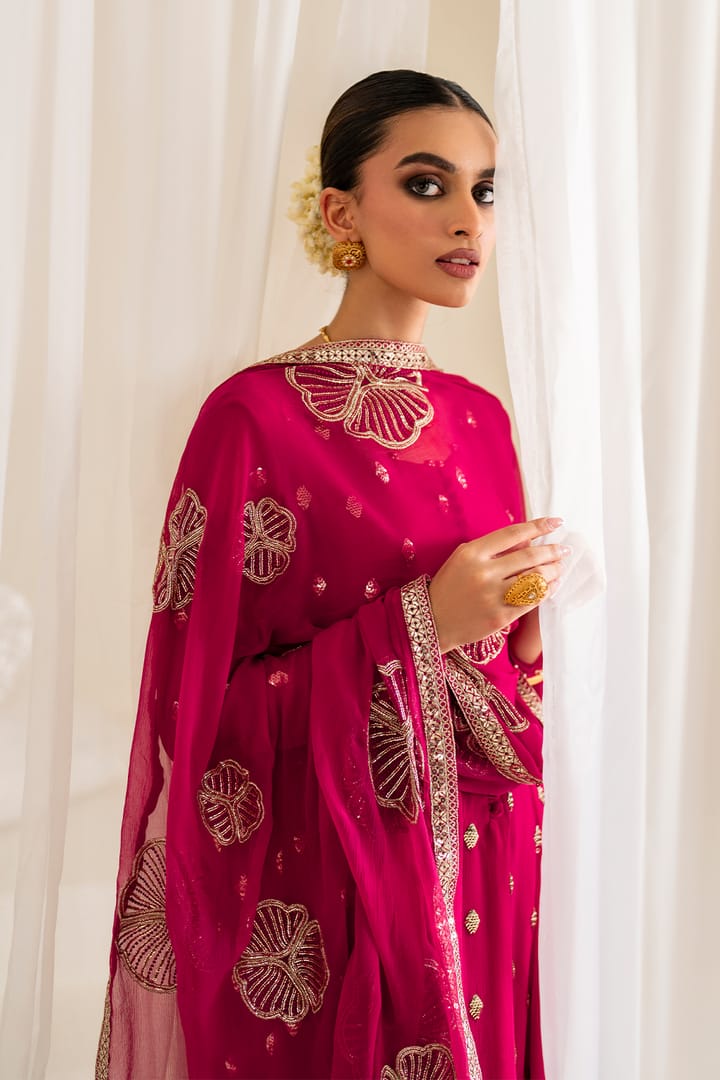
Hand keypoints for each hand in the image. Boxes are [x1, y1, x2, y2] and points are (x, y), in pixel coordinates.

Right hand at [428, 517, 567, 653]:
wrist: (434, 622)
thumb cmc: (449, 587)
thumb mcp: (463, 559)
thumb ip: (493, 548)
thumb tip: (528, 540)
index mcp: (472, 553)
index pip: (513, 534)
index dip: (538, 527)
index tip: (556, 522)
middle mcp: (483, 572)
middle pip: (529, 556)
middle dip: (552, 551)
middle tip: (563, 549)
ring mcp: (493, 596)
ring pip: (535, 578)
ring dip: (553, 571)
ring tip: (560, 567)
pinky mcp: (501, 616)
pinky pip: (532, 600)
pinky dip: (547, 590)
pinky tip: (552, 586)